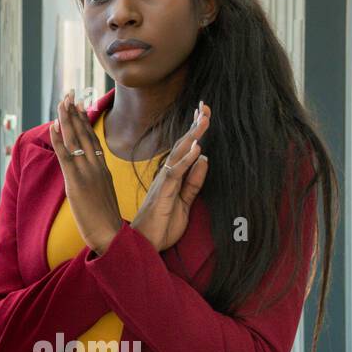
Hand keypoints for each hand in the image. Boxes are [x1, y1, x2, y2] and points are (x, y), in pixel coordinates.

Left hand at [47, 90, 122, 255]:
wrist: (110, 236)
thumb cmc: (106, 221)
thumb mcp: (103, 195)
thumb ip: (96, 182)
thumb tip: (86, 178)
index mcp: (103, 169)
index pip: (93, 139)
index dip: (85, 121)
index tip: (79, 105)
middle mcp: (97, 167)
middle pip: (85, 133)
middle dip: (75, 113)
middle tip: (69, 94)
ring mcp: (87, 173)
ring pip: (76, 140)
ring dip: (67, 119)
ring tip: (62, 102)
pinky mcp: (76, 183)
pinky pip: (66, 156)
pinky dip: (59, 140)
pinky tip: (53, 126)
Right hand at [131, 102, 209, 250]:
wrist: (146, 245)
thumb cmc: (162, 225)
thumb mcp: (185, 202)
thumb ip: (194, 182)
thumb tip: (204, 159)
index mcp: (171, 176)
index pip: (185, 150)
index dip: (194, 132)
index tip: (203, 115)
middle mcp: (166, 175)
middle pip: (182, 145)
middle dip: (194, 126)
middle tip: (205, 106)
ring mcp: (163, 182)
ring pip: (178, 154)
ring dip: (192, 136)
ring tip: (203, 119)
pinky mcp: (162, 193)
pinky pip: (175, 173)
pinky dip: (186, 159)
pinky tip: (196, 147)